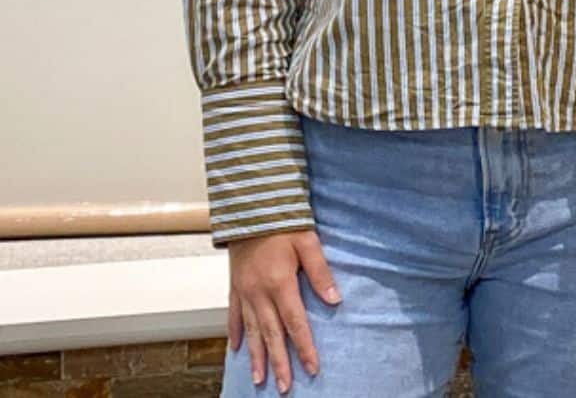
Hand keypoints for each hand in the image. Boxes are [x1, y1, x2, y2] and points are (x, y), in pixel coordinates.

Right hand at [227, 228, 342, 391]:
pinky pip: (233, 314)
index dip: (305, 348)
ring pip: (251, 331)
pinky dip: (235, 333)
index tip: (312, 368)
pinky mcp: (234, 284)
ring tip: (259, 379)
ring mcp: (244, 290)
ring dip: (256, 356)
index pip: (295, 323)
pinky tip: (237, 349)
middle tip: (284, 387)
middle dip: (279, 363)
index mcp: (280, 283)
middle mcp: (259, 292)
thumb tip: (335, 299)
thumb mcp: (306, 240)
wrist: (248, 203)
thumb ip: (320, 270)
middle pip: (272, 334)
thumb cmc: (280, 219)